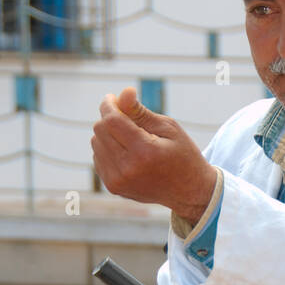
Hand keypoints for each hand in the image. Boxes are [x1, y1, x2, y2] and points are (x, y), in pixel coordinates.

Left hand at [91, 87, 217, 222]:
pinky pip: (98, 157)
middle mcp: (128, 169)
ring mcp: (118, 181)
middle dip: (110, 118)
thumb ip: (141, 111)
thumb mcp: (168, 128)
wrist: (188, 192)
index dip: (108, 104)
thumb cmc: (181, 154)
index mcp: (145, 152)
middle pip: (100, 130)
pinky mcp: (113, 187)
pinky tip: (126, 152)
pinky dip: (107, 149)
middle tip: (126, 117)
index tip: (112, 97)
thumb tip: (124, 92)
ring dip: (108, 134)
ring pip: (96, 143)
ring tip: (131, 138)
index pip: (112, 120)